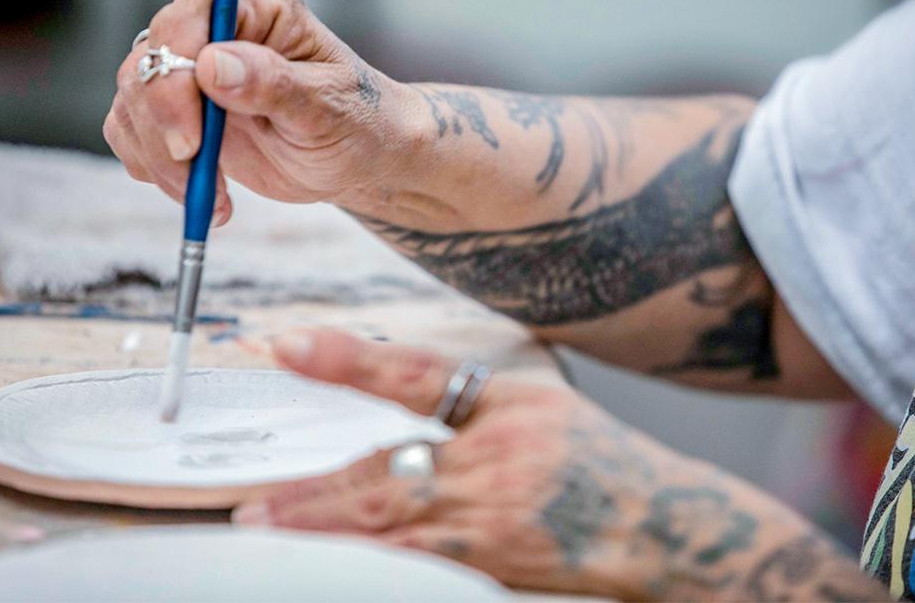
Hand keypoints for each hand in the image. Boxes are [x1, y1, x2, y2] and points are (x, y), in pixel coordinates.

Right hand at [103, 0, 416, 222]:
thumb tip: (212, 63)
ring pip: (133, 99)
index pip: (190, 17)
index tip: (193, 138)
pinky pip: (131, 129)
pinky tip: (201, 191)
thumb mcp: (327, 108)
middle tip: (196, 171)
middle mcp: (214, 22)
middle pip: (150, 60)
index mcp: (259, 2)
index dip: (178, 76)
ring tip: (211, 195)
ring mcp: (189, 63)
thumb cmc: (355, 122)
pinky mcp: (175, 105)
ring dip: (160, 156)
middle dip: (164, 125)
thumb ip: (272, 84)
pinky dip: (154, 168)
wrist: (356, 156)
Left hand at [232, 330, 875, 600]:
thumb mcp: (533, 398)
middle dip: (314, 493)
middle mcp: (498, 471)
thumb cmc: (596, 455)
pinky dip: (367, 560)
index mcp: (509, 411)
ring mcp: (493, 529)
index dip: (350, 359)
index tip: (288, 346)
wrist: (665, 528)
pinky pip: (416, 565)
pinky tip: (330, 559)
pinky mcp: (489, 568)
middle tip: (250, 504)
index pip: (415, 377)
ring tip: (268, 530)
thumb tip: (372, 374)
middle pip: (389, 477)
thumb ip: (457, 393)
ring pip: (393, 532)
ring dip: (326, 531)